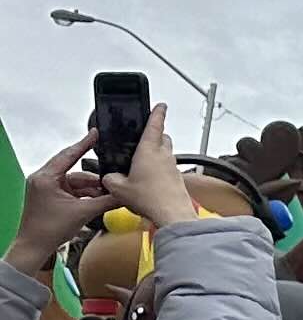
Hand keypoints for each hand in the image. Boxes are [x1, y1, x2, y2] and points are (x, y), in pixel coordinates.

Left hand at [10, 131, 116, 276]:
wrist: (35, 247)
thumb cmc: (48, 229)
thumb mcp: (83, 212)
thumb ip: (107, 201)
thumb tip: (125, 194)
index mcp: (46, 178)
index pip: (69, 155)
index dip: (85, 144)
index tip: (96, 133)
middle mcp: (44, 179)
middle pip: (76, 170)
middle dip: (95, 178)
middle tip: (112, 177)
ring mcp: (47, 188)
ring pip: (76, 182)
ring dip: (92, 189)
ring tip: (107, 196)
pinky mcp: (51, 196)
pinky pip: (72, 190)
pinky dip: (85, 195)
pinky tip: (98, 200)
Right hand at [112, 107, 193, 229]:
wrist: (172, 213)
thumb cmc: (149, 198)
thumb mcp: (118, 188)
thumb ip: (110, 179)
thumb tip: (110, 178)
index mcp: (149, 150)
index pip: (155, 125)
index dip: (158, 113)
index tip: (160, 105)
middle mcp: (164, 155)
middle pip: (163, 138)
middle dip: (156, 134)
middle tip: (145, 136)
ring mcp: (172, 167)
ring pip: (166, 153)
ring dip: (157, 153)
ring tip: (142, 161)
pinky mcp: (176, 179)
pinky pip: (167, 168)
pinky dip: (159, 169)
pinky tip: (148, 179)